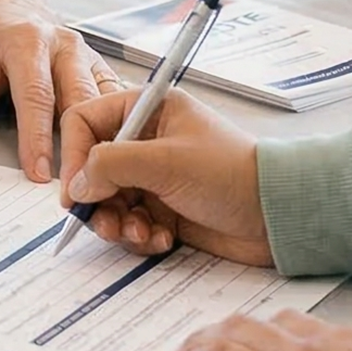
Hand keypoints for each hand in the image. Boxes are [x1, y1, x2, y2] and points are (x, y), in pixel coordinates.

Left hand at [0, 0, 121, 181]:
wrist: (7, 8)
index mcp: (27, 42)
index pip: (35, 95)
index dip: (37, 137)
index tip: (38, 172)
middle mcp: (64, 46)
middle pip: (79, 99)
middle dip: (79, 145)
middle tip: (75, 187)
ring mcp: (88, 56)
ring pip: (105, 102)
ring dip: (105, 141)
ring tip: (99, 180)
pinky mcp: (101, 68)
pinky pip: (118, 102)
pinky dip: (118, 130)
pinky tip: (116, 158)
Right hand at [57, 85, 271, 261]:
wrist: (277, 215)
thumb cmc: (232, 174)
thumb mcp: (166, 162)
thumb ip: (112, 165)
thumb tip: (76, 184)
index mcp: (147, 110)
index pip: (86, 123)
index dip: (73, 156)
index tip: (74, 192)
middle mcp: (146, 141)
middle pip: (93, 168)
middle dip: (97, 201)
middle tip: (106, 224)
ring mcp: (154, 176)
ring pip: (109, 201)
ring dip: (117, 223)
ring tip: (139, 235)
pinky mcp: (164, 208)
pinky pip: (131, 223)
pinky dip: (139, 236)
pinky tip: (161, 240)